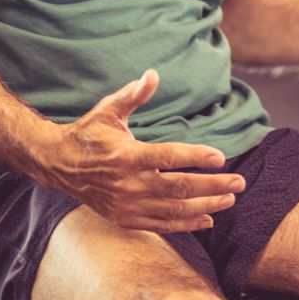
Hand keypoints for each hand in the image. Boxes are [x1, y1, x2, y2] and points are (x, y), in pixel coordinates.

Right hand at [44, 70, 245, 231]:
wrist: (59, 165)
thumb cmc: (89, 133)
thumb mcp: (108, 110)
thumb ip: (133, 95)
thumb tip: (153, 74)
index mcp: (127, 156)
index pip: (169, 157)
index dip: (196, 157)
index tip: (221, 157)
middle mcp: (128, 184)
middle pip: (178, 188)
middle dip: (212, 186)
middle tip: (239, 182)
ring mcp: (127, 205)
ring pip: (173, 210)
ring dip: (205, 206)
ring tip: (229, 199)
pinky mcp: (125, 218)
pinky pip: (160, 225)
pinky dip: (185, 224)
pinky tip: (207, 218)